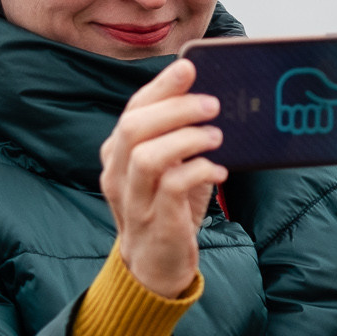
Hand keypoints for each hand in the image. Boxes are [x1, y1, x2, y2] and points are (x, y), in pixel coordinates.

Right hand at [98, 58, 225, 297]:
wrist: (155, 268)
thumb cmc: (168, 210)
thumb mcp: (170, 168)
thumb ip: (180, 137)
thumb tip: (212, 97)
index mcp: (118, 154)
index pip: (133, 110)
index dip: (161, 86)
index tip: (190, 67)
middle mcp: (118, 174)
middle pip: (134, 127)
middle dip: (175, 108)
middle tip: (213, 104)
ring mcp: (133, 200)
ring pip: (147, 156)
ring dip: (187, 139)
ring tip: (217, 137)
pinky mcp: (155, 222)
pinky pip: (171, 188)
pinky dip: (199, 171)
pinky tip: (218, 171)